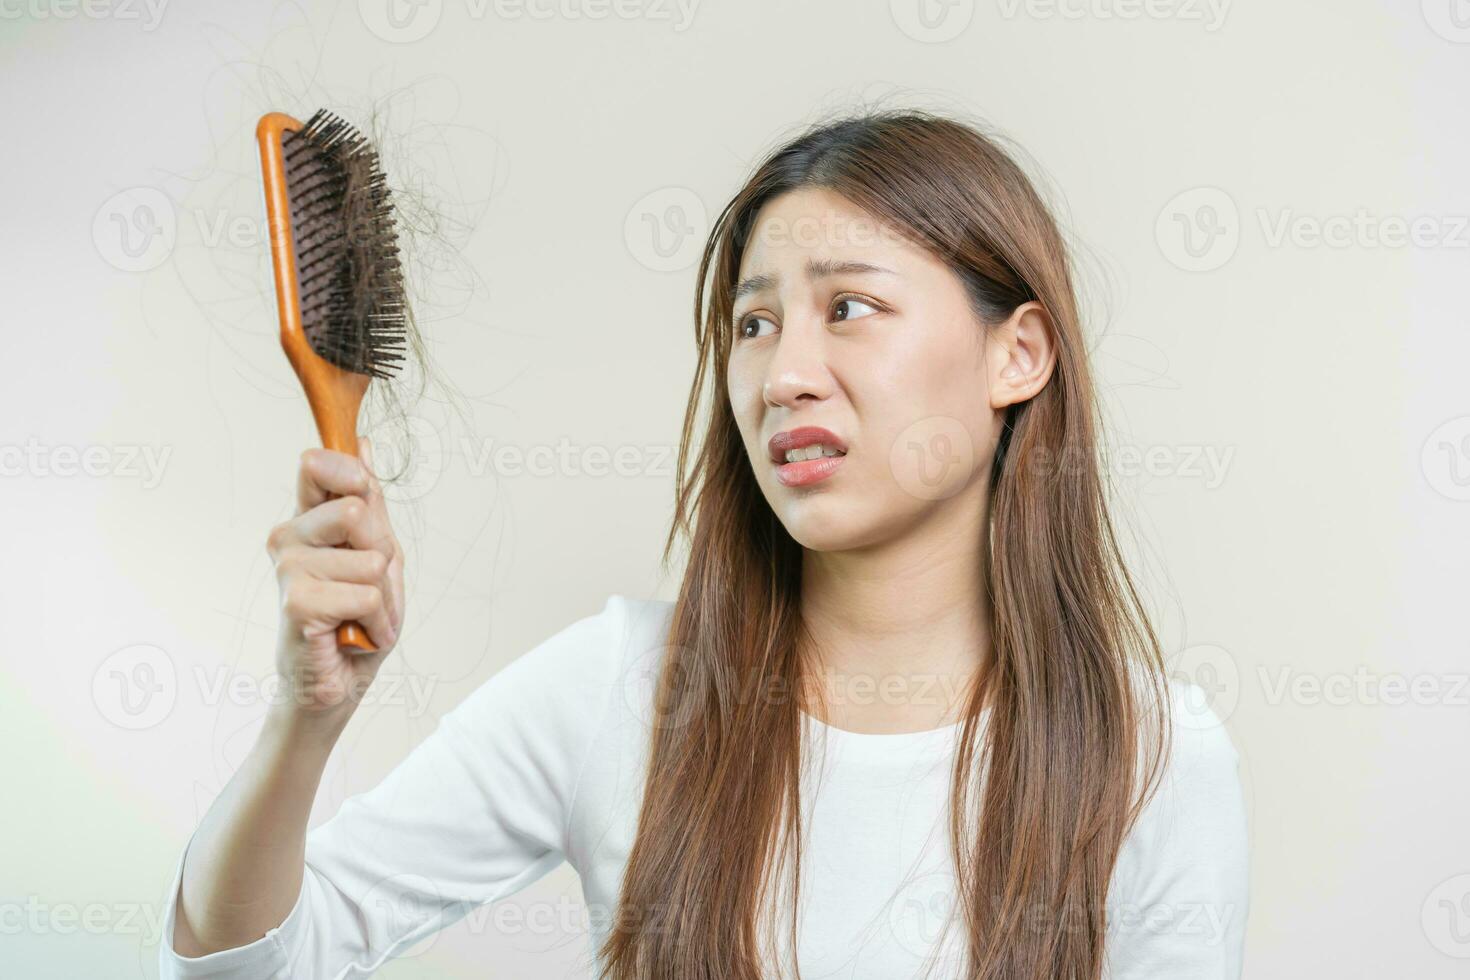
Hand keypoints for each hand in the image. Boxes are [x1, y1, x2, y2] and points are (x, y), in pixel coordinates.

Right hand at [265, 439, 404, 728]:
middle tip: (369, 589)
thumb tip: (365, 443)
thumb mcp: (376, 556)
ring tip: (361, 616)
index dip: (352, 474)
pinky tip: (356, 635)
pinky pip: (367, 595)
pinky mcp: (297, 602)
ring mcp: (288, 568)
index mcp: (307, 520)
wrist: (337, 684)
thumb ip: (370, 504)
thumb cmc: (356, 620)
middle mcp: (289, 537)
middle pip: (358, 511)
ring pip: (371, 560)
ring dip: (384, 598)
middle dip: (384, 556)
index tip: (363, 501)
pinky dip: (378, 622)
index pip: (320, 465)